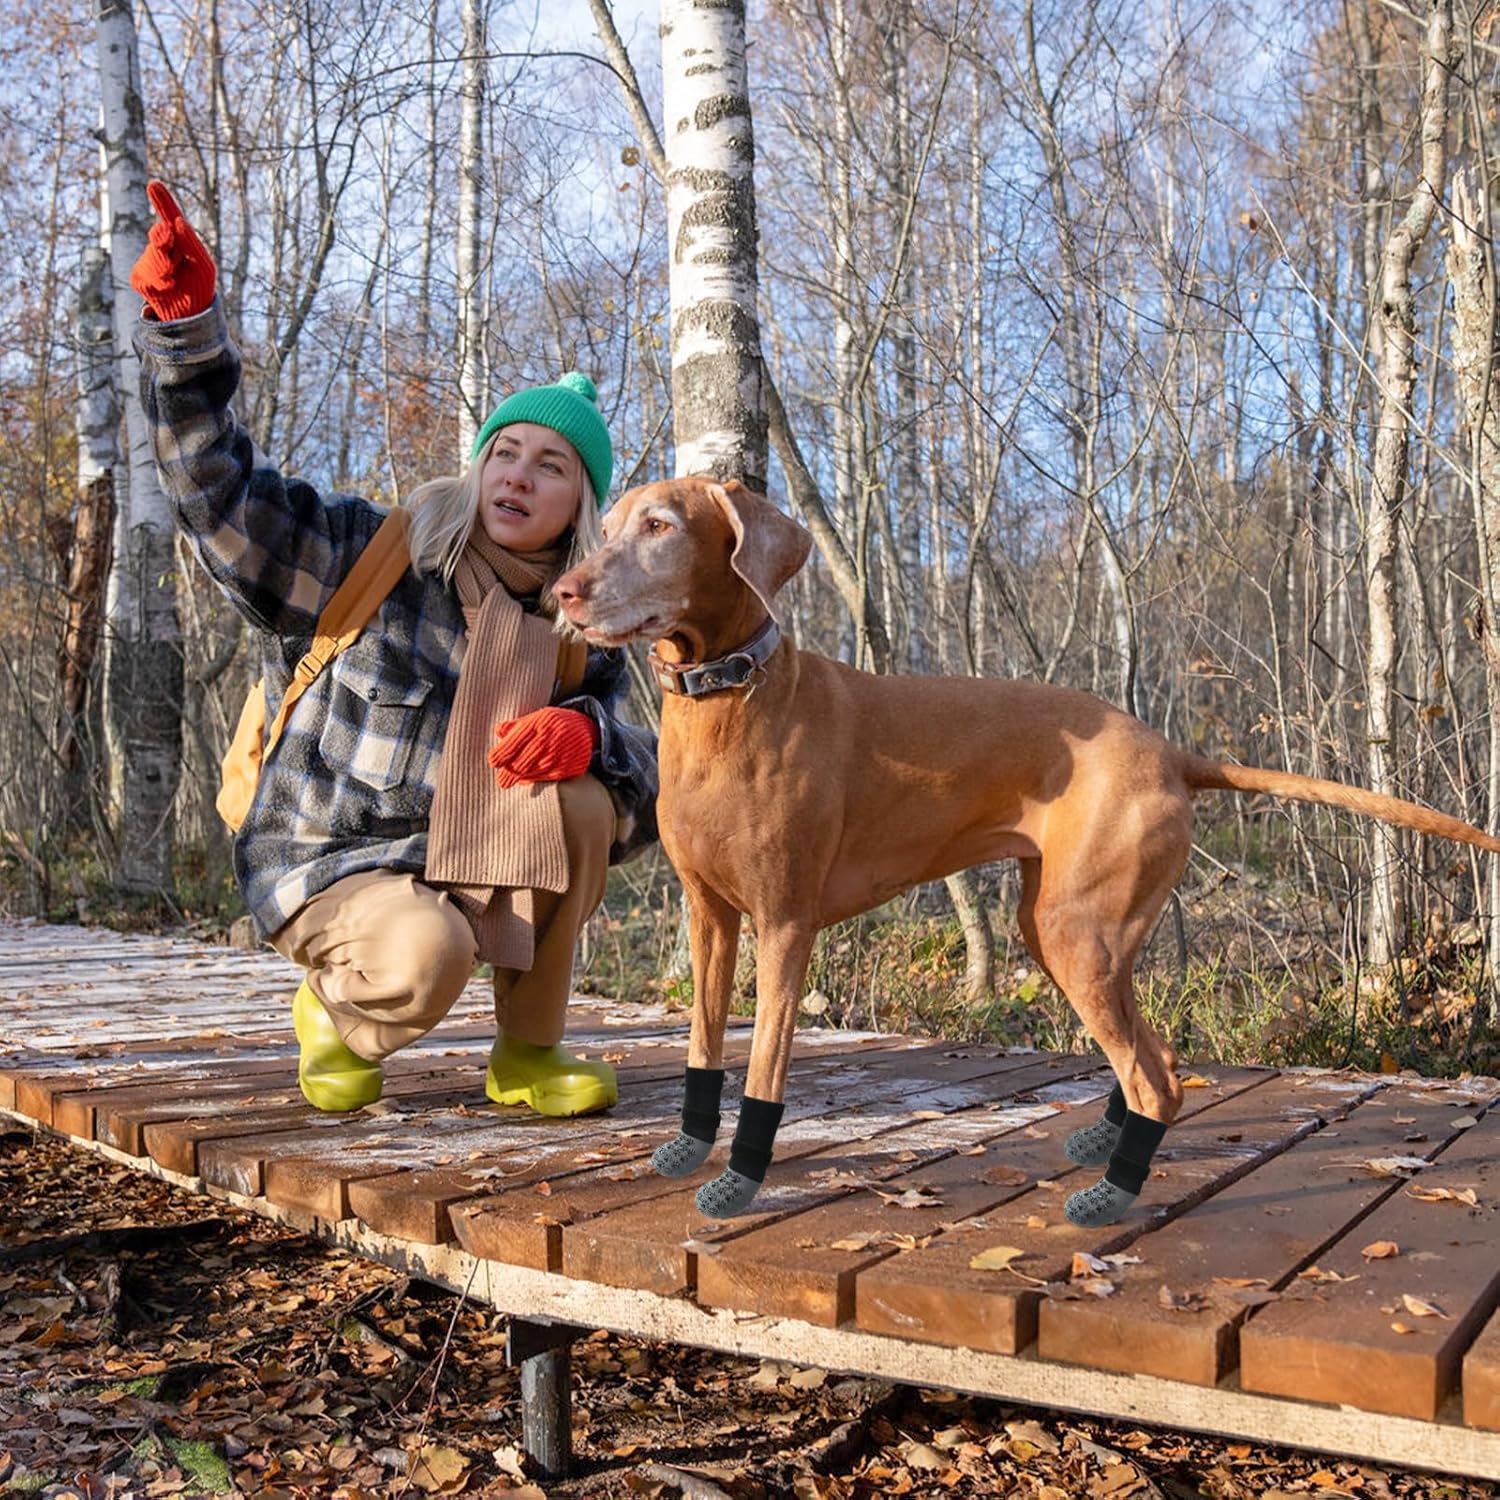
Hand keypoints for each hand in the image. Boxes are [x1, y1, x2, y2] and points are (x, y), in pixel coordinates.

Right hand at [130, 180, 216, 320]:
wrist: (190, 314)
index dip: (162, 202)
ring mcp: (149, 260)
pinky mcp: (139, 276)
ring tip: (174, 279)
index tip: (154, 184)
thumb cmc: (201, 287)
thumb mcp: (203, 265)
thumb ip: (192, 242)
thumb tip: (177, 220)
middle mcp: (162, 247)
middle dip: (164, 241)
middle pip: (158, 234)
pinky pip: (145, 272)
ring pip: (152, 254)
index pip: (169, 217)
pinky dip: (158, 280)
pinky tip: (166, 287)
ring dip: (165, 266)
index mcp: (179, 241)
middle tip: (172, 253)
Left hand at [489, 706, 598, 788]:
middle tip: (501, 779)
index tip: (493, 762)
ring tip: (510, 780)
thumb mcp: (535, 718)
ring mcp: (560, 755)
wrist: (585, 729)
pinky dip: (534, 780)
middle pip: (523, 761)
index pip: (516, 741)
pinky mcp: (569, 767)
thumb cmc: (553, 723)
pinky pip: (547, 778)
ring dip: (520, 778)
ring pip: (534, 772)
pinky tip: (526, 779)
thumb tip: (498, 731)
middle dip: (509, 772)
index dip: (502, 754)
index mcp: (539, 724)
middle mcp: (550, 740)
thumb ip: (516, 725)